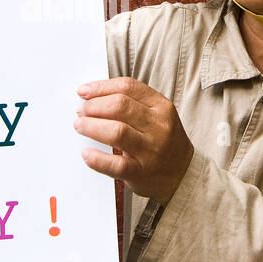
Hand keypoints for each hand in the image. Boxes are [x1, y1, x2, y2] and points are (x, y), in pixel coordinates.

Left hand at [74, 77, 193, 204]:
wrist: (182, 174)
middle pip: (120, 107)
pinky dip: (97, 159)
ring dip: (91, 126)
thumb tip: (92, 97)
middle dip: (93, 106)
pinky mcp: (141, 172)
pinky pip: (115, 164)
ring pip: (116, 132)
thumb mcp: (157, 115)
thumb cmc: (163, 141)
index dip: (101, 87)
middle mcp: (158, 127)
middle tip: (80, 110)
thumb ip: (132, 103)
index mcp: (161, 107)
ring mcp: (150, 150)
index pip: (128, 87)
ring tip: (80, 126)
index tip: (83, 92)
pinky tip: (86, 153)